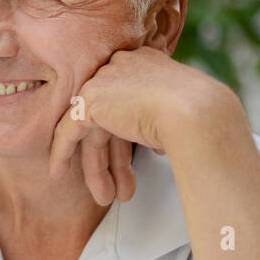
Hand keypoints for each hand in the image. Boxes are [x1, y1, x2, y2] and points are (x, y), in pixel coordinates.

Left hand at [48, 46, 223, 205]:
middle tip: (122, 189)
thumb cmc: (201, 117)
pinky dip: (62, 153)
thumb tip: (155, 140)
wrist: (197, 113)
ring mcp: (103, 80)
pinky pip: (68, 130)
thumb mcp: (178, 112)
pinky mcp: (89, 100)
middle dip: (115, 159)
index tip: (132, 163)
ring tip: (105, 197)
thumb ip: (157, 117)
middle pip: (109, 119)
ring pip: (92, 129)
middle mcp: (121, 65)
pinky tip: (58, 173)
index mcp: (145, 62)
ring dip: (97, 167)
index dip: (127, 139)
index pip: (127, 102)